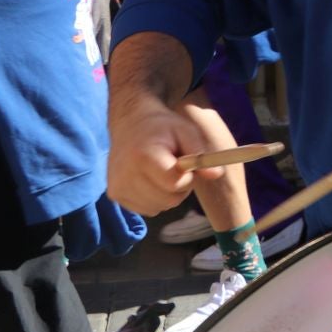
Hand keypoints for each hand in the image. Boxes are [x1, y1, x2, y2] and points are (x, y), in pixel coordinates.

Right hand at [106, 95, 219, 215]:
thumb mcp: (186, 131)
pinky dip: (155, 199)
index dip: (187, 177)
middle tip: (177, 168)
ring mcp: (118, 187)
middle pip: (168, 200)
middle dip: (180, 187)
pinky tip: (150, 180)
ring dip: (168, 194)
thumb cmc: (163, 127)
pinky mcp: (115, 195)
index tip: (186, 164)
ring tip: (162, 172)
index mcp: (144, 157)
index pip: (175, 183)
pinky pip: (147, 209)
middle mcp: (126, 175)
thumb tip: (216, 174)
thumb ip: (201, 155)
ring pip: (159, 207)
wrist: (130, 123)